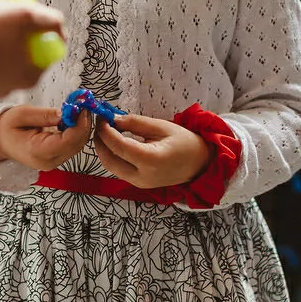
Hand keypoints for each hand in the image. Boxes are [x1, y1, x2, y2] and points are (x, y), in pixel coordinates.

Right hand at [0, 0, 66, 97]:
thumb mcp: (25, 15)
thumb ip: (50, 20)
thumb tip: (62, 26)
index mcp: (31, 77)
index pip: (47, 52)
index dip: (43, 33)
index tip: (31, 19)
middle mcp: (14, 87)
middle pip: (26, 57)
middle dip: (23, 41)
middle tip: (11, 21)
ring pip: (5, 60)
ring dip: (3, 46)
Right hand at [0, 104, 92, 170]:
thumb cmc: (7, 127)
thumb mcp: (22, 114)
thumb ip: (45, 114)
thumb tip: (67, 112)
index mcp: (37, 151)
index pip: (67, 141)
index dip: (79, 124)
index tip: (82, 107)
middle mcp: (47, 161)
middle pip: (76, 144)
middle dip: (83, 123)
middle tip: (82, 104)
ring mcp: (53, 162)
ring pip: (77, 145)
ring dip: (81, 127)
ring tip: (77, 109)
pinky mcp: (56, 158)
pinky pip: (72, 145)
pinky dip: (76, 132)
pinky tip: (72, 119)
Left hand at [95, 114, 212, 189]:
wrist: (200, 163)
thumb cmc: (184, 142)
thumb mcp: (161, 126)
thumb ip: (135, 123)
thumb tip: (113, 119)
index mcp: (151, 160)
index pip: (118, 146)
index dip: (105, 131)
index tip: (101, 116)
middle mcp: (142, 176)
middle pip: (109, 160)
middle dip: (100, 141)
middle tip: (100, 123)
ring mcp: (140, 183)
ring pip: (111, 167)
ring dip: (104, 149)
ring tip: (106, 130)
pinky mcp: (139, 184)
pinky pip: (119, 170)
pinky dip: (112, 156)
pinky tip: (115, 142)